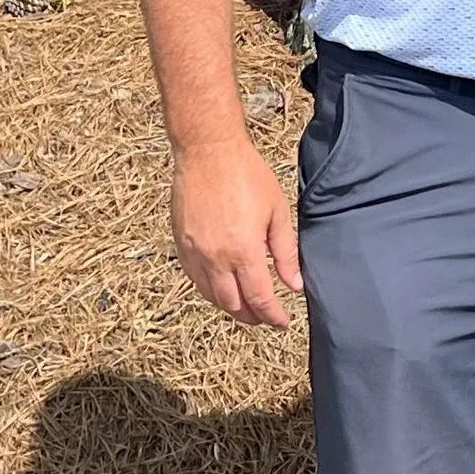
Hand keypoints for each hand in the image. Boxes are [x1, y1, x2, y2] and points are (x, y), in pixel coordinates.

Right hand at [170, 134, 302, 325]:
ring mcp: (194, 253)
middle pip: (233, 304)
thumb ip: (285, 252)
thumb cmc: (247, 174)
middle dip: (252, 317)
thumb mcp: (277, 212)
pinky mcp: (181, 244)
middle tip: (266, 317)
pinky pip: (195, 280)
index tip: (283, 322)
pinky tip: (222, 288)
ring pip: (211, 296)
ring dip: (230, 307)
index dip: (273, 316)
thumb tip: (293, 284)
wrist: (208, 151)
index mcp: (244, 251)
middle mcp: (215, 258)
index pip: (260, 298)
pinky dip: (210, 291)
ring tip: (246, 307)